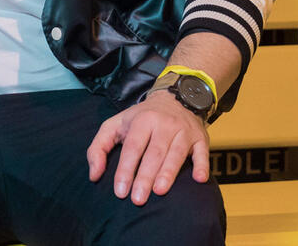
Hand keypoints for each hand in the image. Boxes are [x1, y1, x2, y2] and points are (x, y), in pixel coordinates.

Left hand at [86, 90, 210, 205]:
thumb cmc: (140, 118)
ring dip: (168, 173)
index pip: (132, 147)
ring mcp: (184, 131)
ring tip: (159, 191)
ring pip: (176, 154)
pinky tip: (199, 179)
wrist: (174, 98)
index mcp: (142, 120)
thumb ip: (98, 148)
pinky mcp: (200, 138)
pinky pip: (202, 153)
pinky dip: (202, 165)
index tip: (120, 191)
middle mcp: (164, 124)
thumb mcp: (114, 125)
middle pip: (154, 153)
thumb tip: (94, 175)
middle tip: (138, 199)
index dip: (126, 169)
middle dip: (145, 177)